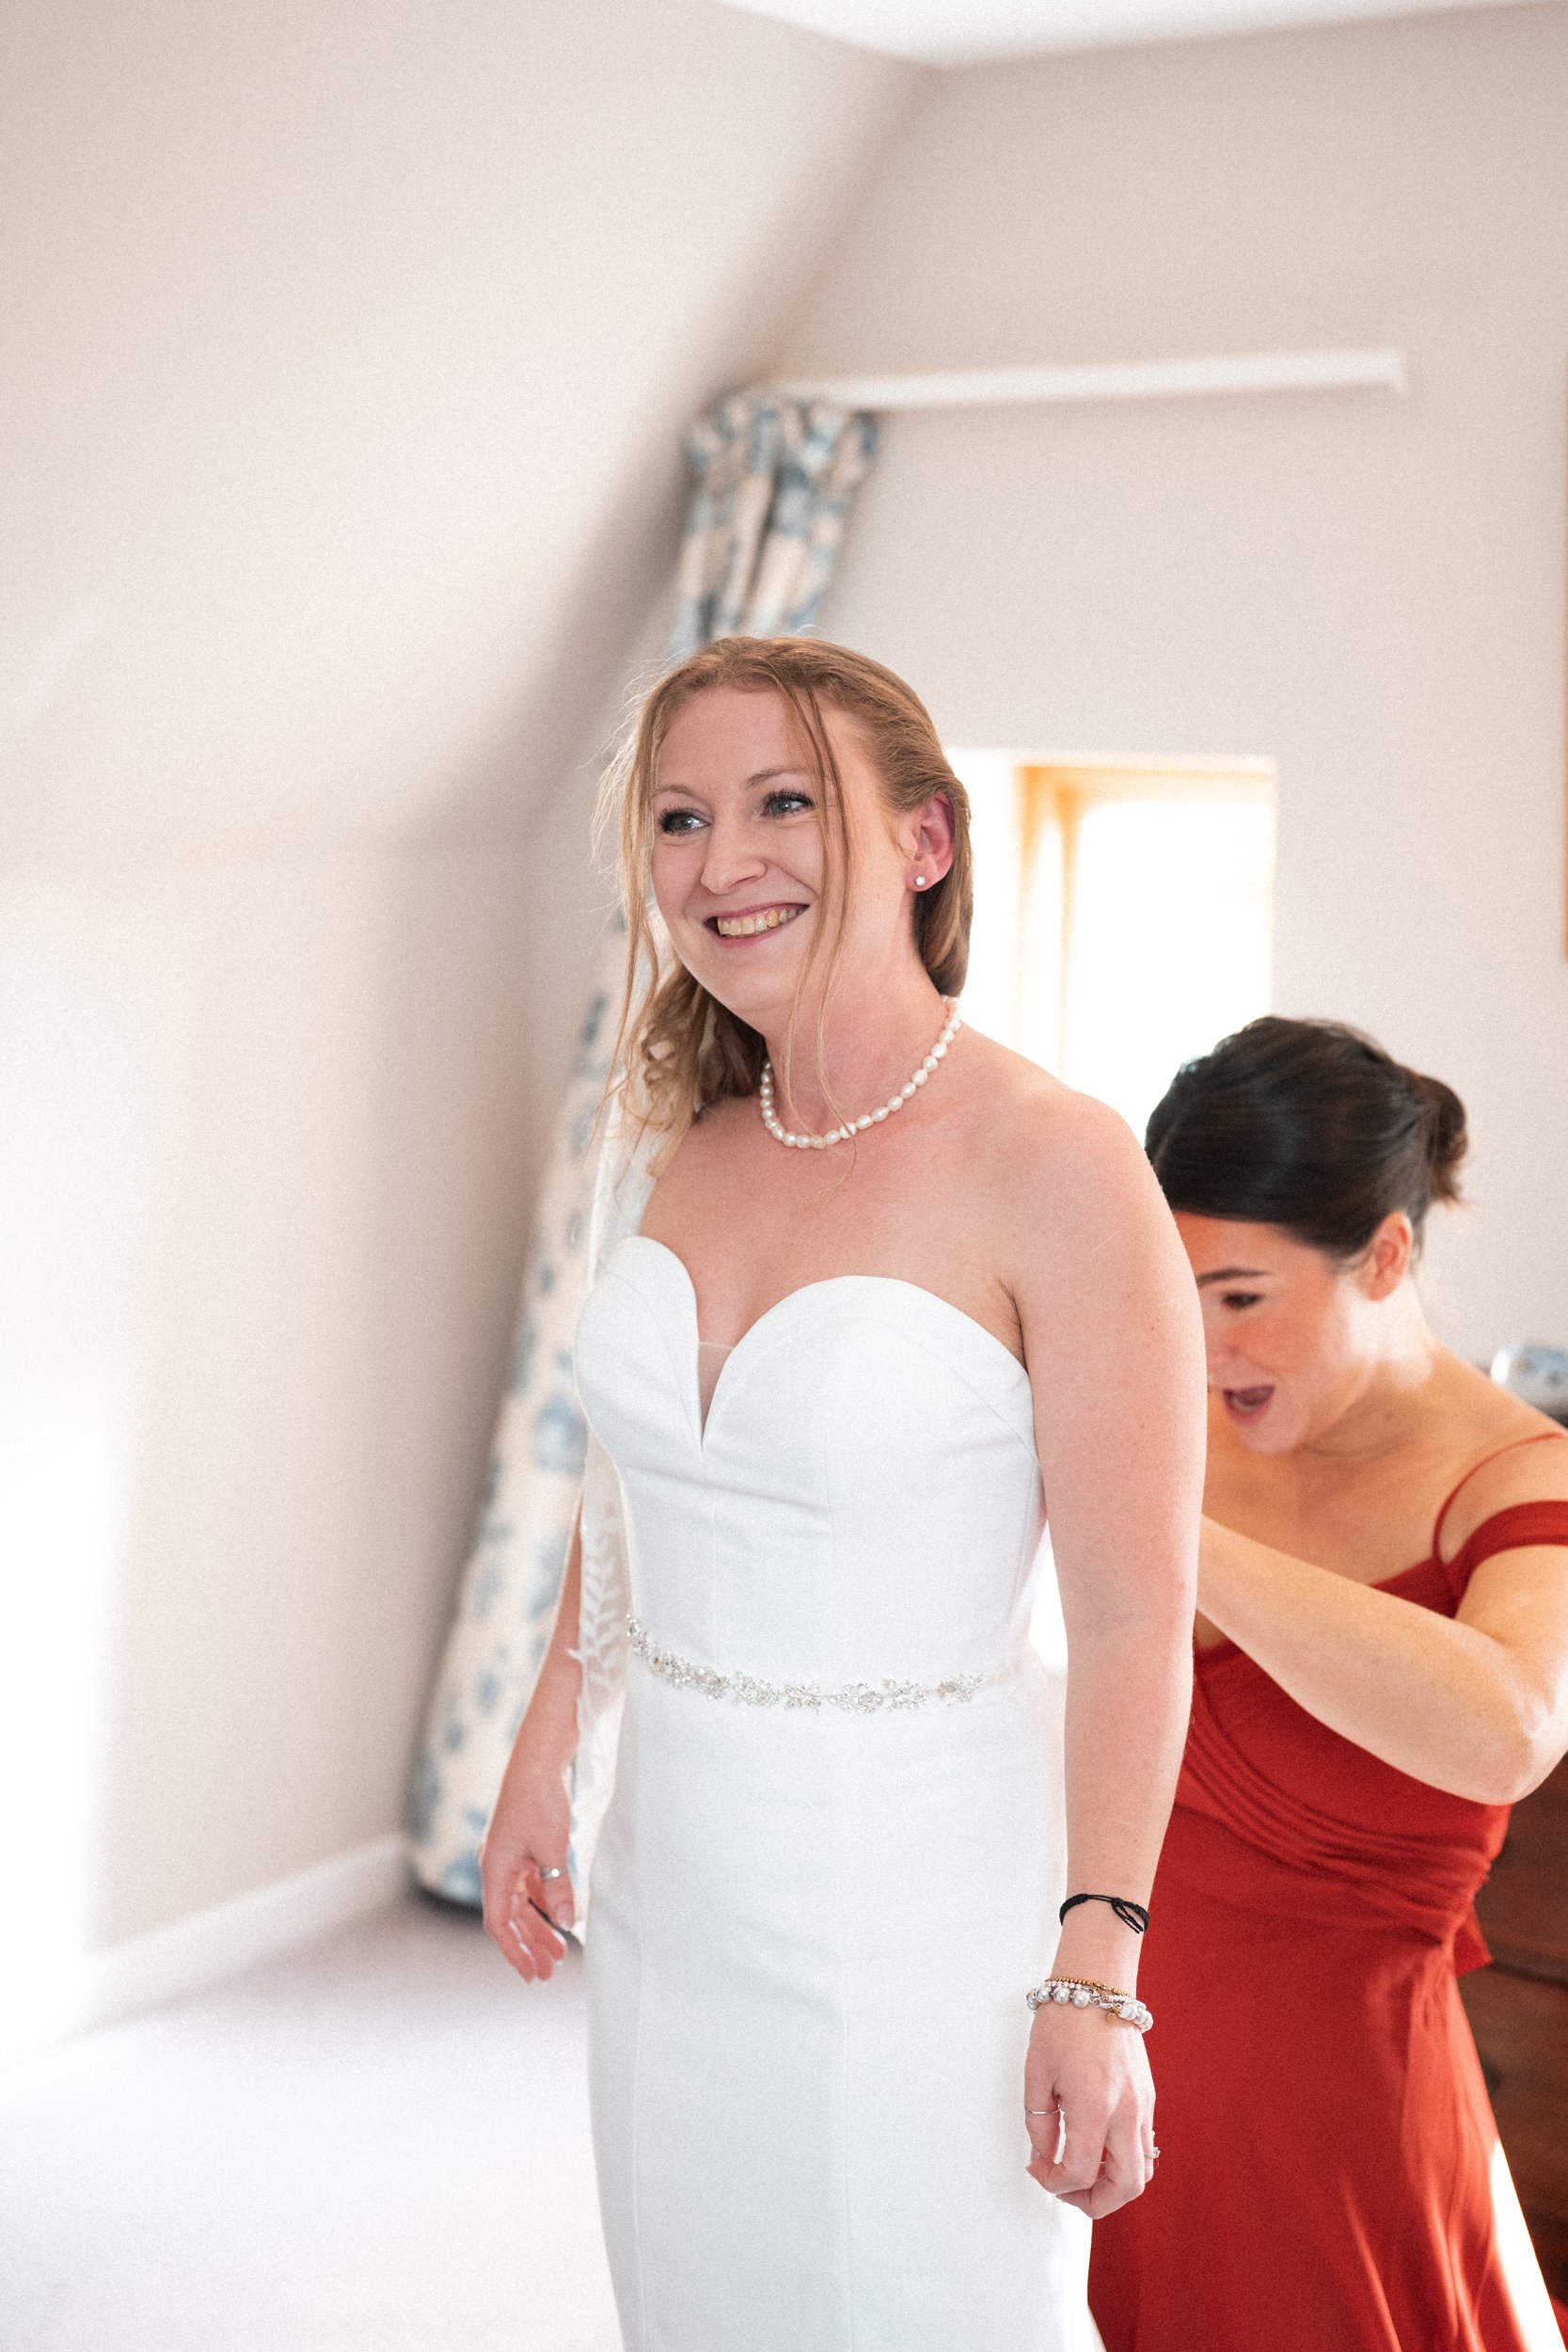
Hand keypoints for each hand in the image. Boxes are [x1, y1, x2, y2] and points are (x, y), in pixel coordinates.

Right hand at [479, 1741, 574, 1983]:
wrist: (539, 1758)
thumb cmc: (540, 1800)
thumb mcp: (554, 1849)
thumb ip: (559, 1888)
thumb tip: (565, 1925)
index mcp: (495, 1870)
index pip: (500, 1924)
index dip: (515, 1951)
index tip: (532, 1974)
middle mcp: (497, 1866)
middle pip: (511, 1917)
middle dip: (529, 1945)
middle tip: (549, 1971)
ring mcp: (510, 1856)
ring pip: (522, 1902)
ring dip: (539, 1926)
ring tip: (561, 1950)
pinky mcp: (524, 1846)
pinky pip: (531, 1885)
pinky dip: (544, 1903)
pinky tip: (560, 1915)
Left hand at [1023, 2002, 1156, 2217]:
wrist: (1096, 1984)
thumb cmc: (1063, 2022)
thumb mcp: (1037, 2074)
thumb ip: (1039, 2124)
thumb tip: (1043, 2158)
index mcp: (1094, 2106)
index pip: (1080, 2172)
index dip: (1054, 2183)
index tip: (1038, 2169)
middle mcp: (1126, 2111)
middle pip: (1126, 2187)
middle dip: (1094, 2202)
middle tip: (1066, 2190)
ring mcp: (1143, 2106)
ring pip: (1143, 2171)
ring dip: (1113, 2184)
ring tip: (1084, 2171)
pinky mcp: (1149, 2098)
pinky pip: (1144, 2146)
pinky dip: (1124, 2161)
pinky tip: (1098, 2148)